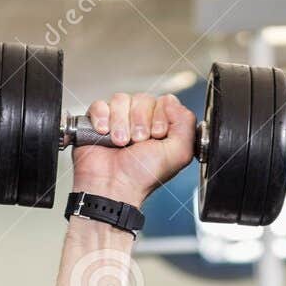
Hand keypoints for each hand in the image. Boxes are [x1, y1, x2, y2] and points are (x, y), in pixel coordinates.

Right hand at [72, 92, 194, 205]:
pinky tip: (104, 134)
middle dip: (140, 121)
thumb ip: (186, 124)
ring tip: (120, 143)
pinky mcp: (98, 121)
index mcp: (161, 128)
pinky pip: (100, 104)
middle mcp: (141, 123)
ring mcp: (119, 120)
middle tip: (137, 143)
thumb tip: (173, 101)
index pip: (164, 101)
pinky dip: (102, 118)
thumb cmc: (143, 177)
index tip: (156, 137)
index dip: (160, 117)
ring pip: (121, 99)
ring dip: (121, 123)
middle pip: (143, 98)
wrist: (113, 187)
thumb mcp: (178, 154)